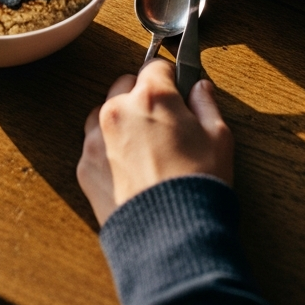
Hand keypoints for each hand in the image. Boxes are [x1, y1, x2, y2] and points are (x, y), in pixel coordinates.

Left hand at [76, 60, 233, 225]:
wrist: (171, 237)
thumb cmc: (198, 186)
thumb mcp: (219, 139)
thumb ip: (206, 105)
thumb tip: (200, 88)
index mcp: (151, 97)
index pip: (156, 67)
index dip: (170, 78)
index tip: (176, 91)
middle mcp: (117, 110)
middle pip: (126, 86)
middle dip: (143, 97)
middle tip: (164, 123)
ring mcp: (96, 138)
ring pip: (105, 113)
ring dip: (122, 120)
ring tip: (146, 147)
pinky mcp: (85, 165)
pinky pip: (95, 144)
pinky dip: (109, 149)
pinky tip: (131, 168)